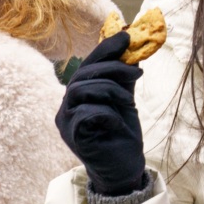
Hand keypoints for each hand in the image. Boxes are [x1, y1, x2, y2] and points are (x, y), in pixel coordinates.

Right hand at [55, 32, 145, 196]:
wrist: (124, 166)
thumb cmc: (123, 132)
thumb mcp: (125, 98)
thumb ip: (124, 77)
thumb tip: (133, 48)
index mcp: (78, 95)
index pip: (87, 65)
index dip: (105, 49)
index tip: (126, 37)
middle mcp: (66, 106)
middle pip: (82, 75)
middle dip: (112, 68)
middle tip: (138, 71)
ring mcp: (66, 122)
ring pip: (80, 90)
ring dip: (110, 89)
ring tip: (129, 99)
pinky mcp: (72, 136)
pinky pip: (84, 113)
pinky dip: (105, 112)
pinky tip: (117, 120)